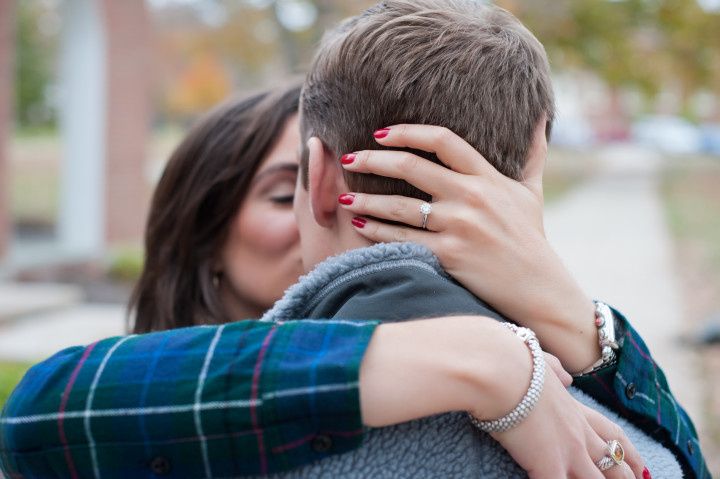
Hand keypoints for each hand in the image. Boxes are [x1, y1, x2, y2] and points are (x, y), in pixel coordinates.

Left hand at [338, 124, 599, 372]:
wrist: (538, 289)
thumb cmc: (531, 239)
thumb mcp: (533, 193)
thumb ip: (533, 154)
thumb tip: (538, 119)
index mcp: (487, 177)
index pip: (441, 140)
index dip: (406, 132)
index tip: (379, 132)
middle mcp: (470, 197)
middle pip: (411, 166)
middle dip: (373, 159)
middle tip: (348, 158)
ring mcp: (458, 227)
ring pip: (399, 205)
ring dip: (366, 198)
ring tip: (343, 195)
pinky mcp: (448, 255)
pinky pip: (402, 238)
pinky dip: (376, 230)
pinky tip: (359, 223)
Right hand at [489, 366, 645, 478]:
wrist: (501, 371)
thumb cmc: (514, 365)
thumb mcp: (542, 364)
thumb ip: (556, 372)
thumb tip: (565, 378)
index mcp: (575, 409)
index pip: (610, 433)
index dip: (628, 451)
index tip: (641, 465)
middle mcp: (578, 433)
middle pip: (613, 463)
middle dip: (625, 477)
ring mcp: (568, 452)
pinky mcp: (549, 465)